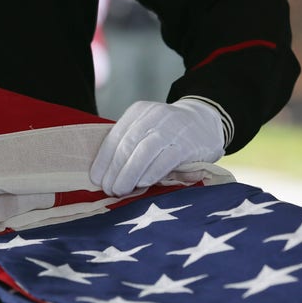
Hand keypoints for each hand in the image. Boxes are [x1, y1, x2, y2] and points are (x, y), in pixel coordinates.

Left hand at [90, 99, 224, 195]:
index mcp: (138, 112)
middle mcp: (153, 116)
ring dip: (129, 174)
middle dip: (114, 170)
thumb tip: (106, 175)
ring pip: (144, 152)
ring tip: (121, 190)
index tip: (96, 179)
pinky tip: (142, 183)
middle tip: (109, 189)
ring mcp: (171, 129)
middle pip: (127, 145)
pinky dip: (152, 172)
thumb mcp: (146, 128)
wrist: (205, 121)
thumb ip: (129, 145)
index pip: (114, 137)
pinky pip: (166, 159)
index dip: (103, 160)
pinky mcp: (187, 144)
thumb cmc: (168, 132)